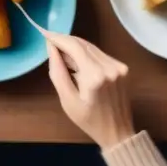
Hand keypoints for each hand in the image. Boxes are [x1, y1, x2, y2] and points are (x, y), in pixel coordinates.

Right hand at [46, 33, 133, 148]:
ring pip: (91, 47)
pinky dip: (86, 54)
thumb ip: (57, 71)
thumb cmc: (88, 119)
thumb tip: (51, 48)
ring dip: (75, 47)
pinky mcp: (122, 68)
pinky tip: (79, 63)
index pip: (74, 46)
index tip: (44, 33)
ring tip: (62, 56)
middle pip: (83, 44)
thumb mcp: (67, 99)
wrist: (117, 132)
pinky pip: (99, 54)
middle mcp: (109, 67)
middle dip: (65, 41)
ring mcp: (118, 67)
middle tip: (50, 44)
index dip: (58, 37)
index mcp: (94, 76)